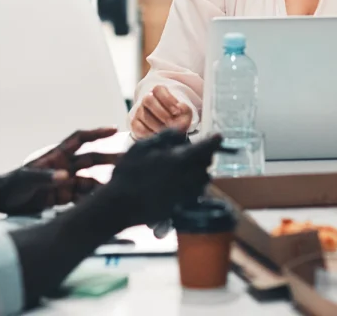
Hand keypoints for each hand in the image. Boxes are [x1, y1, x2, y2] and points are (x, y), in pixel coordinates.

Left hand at [1, 128, 119, 215]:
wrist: (2, 201)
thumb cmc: (13, 184)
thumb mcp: (27, 179)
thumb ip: (46, 177)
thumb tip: (66, 177)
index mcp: (58, 155)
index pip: (81, 139)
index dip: (97, 133)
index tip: (114, 129)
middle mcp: (66, 165)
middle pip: (92, 159)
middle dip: (109, 159)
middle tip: (126, 161)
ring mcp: (66, 181)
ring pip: (90, 180)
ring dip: (102, 183)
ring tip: (117, 187)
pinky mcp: (64, 196)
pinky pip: (82, 196)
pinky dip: (92, 199)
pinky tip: (101, 204)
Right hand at [103, 130, 222, 227]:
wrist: (117, 206)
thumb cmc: (126, 173)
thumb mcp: (141, 147)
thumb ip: (165, 137)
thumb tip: (181, 129)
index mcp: (178, 160)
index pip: (205, 148)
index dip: (214, 140)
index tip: (219, 136)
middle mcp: (185, 177)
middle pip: (207, 164)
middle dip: (205, 156)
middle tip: (196, 151)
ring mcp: (183, 194)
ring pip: (203, 180)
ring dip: (200, 171)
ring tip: (188, 166)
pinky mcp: (179, 206)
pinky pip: (195, 194)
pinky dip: (194, 186)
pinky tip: (181, 182)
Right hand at [131, 85, 193, 138]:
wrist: (168, 125)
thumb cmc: (176, 115)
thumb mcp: (184, 112)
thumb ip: (185, 109)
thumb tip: (181, 108)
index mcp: (159, 91)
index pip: (159, 90)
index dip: (168, 99)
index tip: (177, 111)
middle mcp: (147, 99)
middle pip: (148, 100)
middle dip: (161, 113)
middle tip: (171, 122)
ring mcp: (139, 111)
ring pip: (143, 115)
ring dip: (157, 125)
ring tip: (167, 131)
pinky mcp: (134, 123)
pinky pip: (139, 128)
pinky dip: (149, 134)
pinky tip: (158, 135)